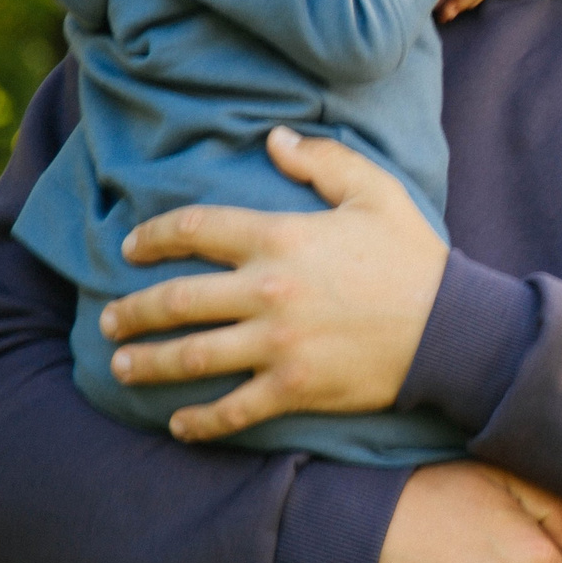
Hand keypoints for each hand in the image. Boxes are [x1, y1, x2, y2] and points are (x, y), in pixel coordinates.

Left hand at [101, 127, 447, 439]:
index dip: (153, 237)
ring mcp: (278, 344)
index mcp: (280, 238)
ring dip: (148, 363)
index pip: (194, 229)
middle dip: (132, 312)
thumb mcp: (374, 193)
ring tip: (122, 366)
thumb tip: (273, 138)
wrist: (452, 330)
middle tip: (109, 320)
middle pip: (176, 300)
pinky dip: (200, 421)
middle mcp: (268, 291)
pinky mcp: (294, 387)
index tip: (130, 248)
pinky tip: (178, 424)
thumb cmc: (412, 258)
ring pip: (192, 356)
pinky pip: (233, 410)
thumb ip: (321, 160)